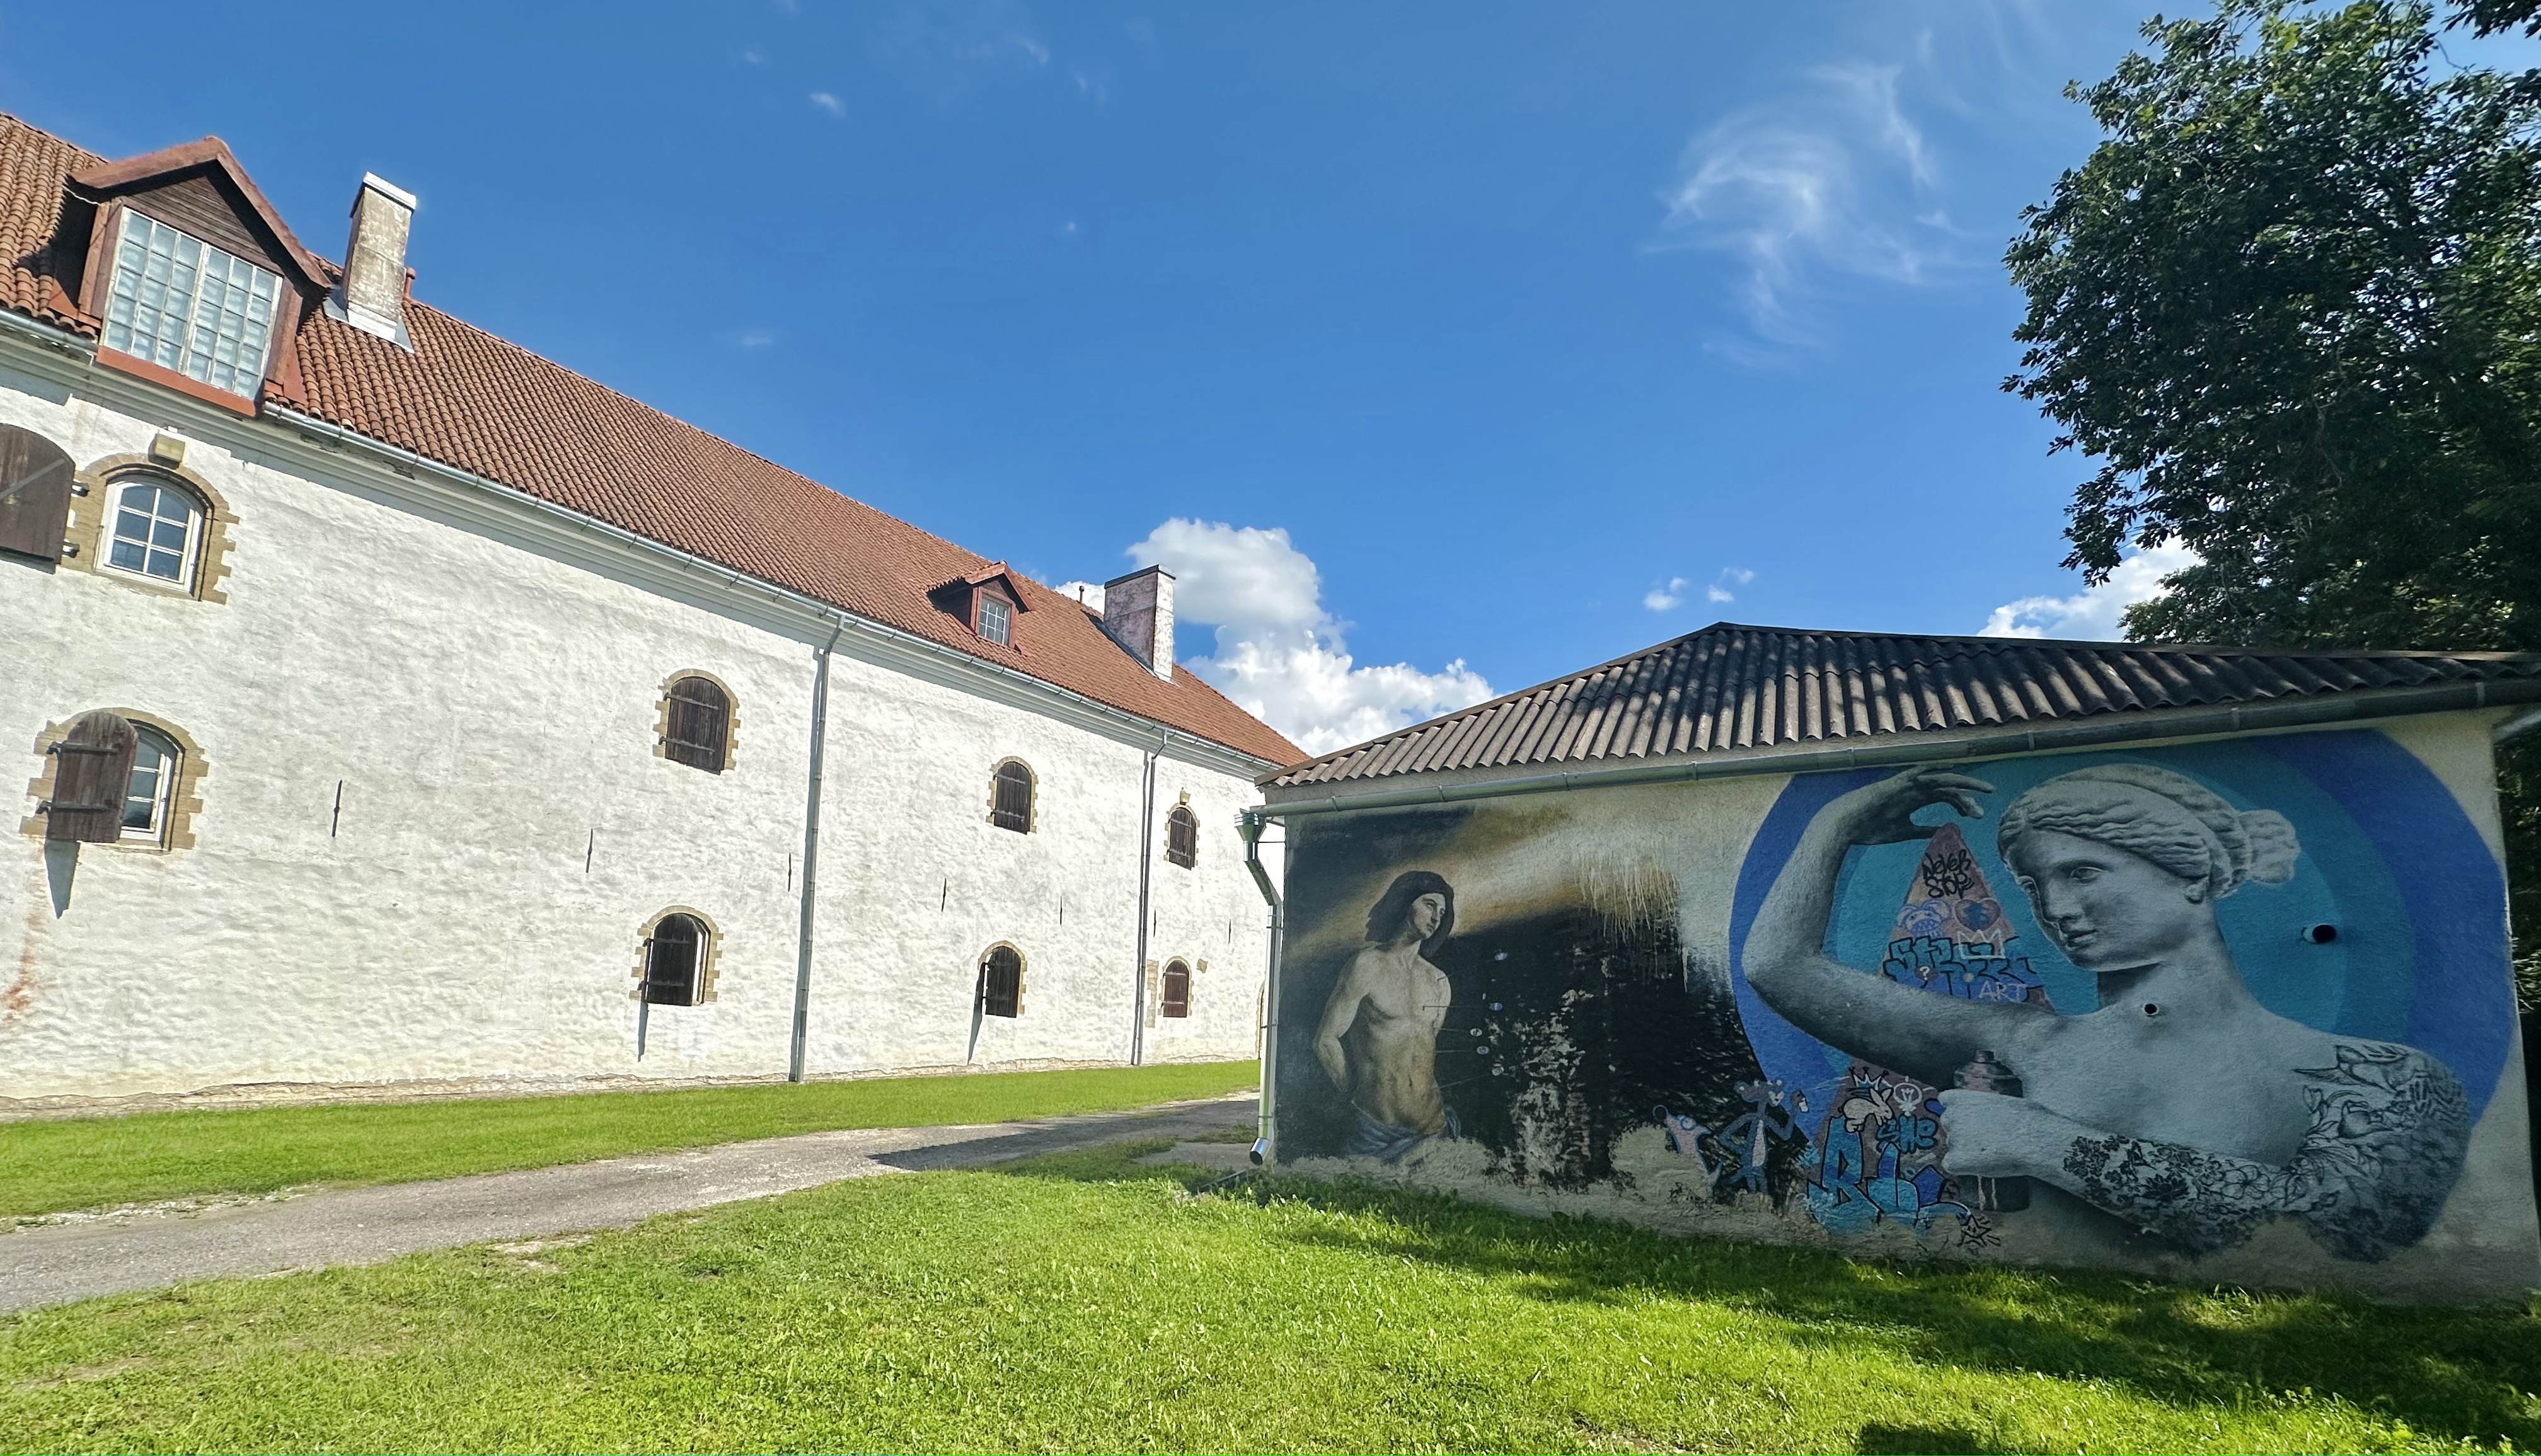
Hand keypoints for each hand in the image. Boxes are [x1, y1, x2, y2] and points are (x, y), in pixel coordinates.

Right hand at [1824, 769, 1994, 847]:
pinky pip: (1919, 772)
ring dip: (1963, 784)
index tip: (1976, 816)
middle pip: (1947, 787)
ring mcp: (1906, 785)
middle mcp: (1913, 789)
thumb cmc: (1869, 828)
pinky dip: (1936, 769)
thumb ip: (1923, 830)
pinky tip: (1953, 771)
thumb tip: (1943, 830)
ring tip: (1984, 791)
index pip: (1944, 796)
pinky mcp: (1897, 783)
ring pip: (1940, 780)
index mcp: (1914, 799)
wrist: (1844, 825)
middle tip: (1984, 811)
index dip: (1962, 803)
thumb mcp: (1903, 832)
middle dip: (1968, 796)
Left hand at [1936, 1088, 2065, 1177]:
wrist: (2033, 1139)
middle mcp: (1950, 1117)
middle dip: (1963, 1132)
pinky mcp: (1955, 1161)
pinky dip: (1963, 1168)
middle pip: (1949, 1125)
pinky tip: (1983, 1166)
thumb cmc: (2027, 1119)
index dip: (1958, 1110)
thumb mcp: (2001, 1101)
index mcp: (1959, 1098)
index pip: (1946, 1101)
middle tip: (1987, 1140)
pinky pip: (1952, 1166)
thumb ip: (1983, 1107)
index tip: (1971, 1118)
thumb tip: (1984, 1116)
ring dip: (1966, 1151)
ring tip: (1993, 1152)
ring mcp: (1951, 1139)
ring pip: (1954, 1146)